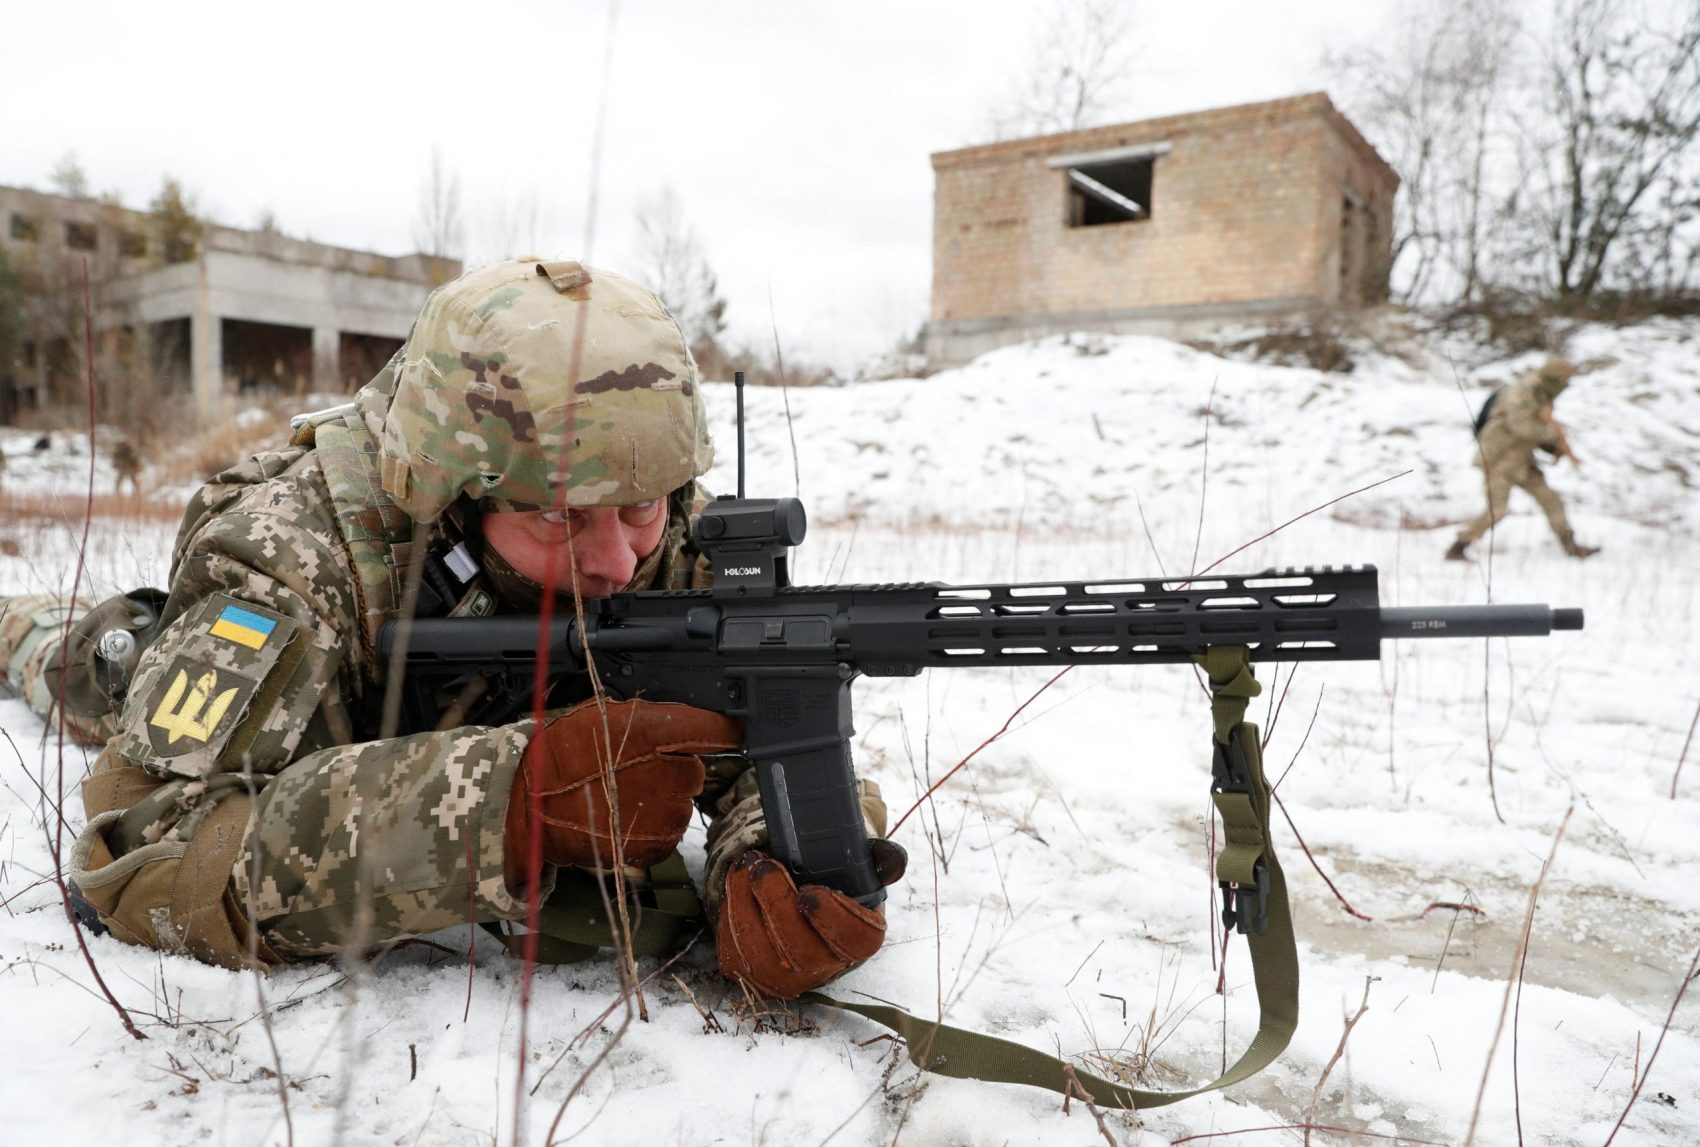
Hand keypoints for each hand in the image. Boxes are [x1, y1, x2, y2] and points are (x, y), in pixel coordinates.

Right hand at [505, 699, 740, 884]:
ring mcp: (666, 812)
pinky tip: (619, 818)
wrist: (531, 806)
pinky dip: (649, 827)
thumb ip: (648, 720)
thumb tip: (679, 720)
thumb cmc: (560, 756)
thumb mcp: (602, 717)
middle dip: (672, 769)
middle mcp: (670, 771)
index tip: (733, 730)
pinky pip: (667, 832)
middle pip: (693, 770)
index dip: (725, 730)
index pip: (714, 729)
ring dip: (659, 800)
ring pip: (680, 803)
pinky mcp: (656, 844)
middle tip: (633, 771)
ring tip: (618, 796)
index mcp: (656, 730)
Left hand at [717, 839, 907, 998]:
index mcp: (858, 941)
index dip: (832, 919)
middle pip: (799, 950)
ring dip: (746, 903)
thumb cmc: (832, 881)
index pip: (854, 941)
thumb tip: (893, 863)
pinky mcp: (746, 969)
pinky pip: (732, 947)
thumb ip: (880, 860)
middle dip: (776, 904)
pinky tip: (737, 882)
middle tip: (764, 867)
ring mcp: (781, 975)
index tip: (811, 893)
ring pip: (759, 951)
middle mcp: (820, 967)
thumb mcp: (859, 866)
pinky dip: (730, 910)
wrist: (798, 897)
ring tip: (747, 865)